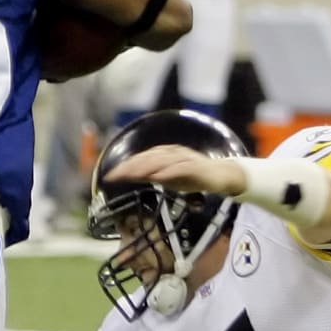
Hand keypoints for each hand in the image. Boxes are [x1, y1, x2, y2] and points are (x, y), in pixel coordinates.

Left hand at [104, 144, 245, 194]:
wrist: (221, 175)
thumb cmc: (193, 176)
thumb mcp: (168, 176)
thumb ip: (152, 174)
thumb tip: (133, 176)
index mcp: (164, 154)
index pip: (140, 159)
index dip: (125, 166)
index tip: (110, 176)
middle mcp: (172, 153)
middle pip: (147, 158)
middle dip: (130, 167)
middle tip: (116, 176)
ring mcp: (183, 158)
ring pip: (160, 161)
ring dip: (144, 168)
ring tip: (131, 175)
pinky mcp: (194, 166)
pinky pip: (179, 168)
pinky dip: (168, 172)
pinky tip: (158, 177)